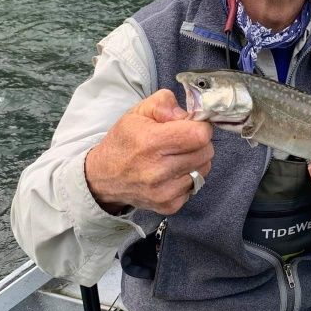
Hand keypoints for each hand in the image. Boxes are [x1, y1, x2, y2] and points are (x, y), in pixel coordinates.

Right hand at [85, 89, 213, 214]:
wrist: (104, 177)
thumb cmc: (124, 141)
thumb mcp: (138, 112)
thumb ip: (164, 103)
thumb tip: (187, 115)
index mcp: (151, 142)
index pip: (199, 135)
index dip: (200, 127)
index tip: (191, 126)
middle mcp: (159, 170)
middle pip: (206, 152)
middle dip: (200, 143)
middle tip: (183, 141)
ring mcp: (165, 192)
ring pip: (204, 169)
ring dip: (196, 160)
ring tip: (176, 156)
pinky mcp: (169, 206)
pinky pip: (195, 187)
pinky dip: (189, 178)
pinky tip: (172, 173)